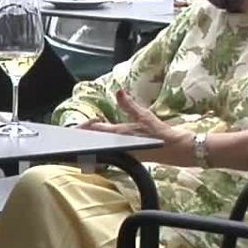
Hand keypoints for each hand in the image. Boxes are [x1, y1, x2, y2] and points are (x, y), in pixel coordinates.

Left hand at [77, 90, 193, 164]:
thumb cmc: (159, 132)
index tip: (75, 126)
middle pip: (95, 142)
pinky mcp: (126, 156)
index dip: (85, 127)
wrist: (174, 149)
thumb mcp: (144, 115)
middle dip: (84, 137)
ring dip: (92, 143)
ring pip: (101, 148)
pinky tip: (98, 143)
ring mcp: (121, 152)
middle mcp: (118, 146)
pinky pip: (109, 152)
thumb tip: (118, 91)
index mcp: (119, 135)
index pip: (96, 130)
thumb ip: (128, 104)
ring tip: (82, 138)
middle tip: (73, 133)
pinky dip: (102, 147)